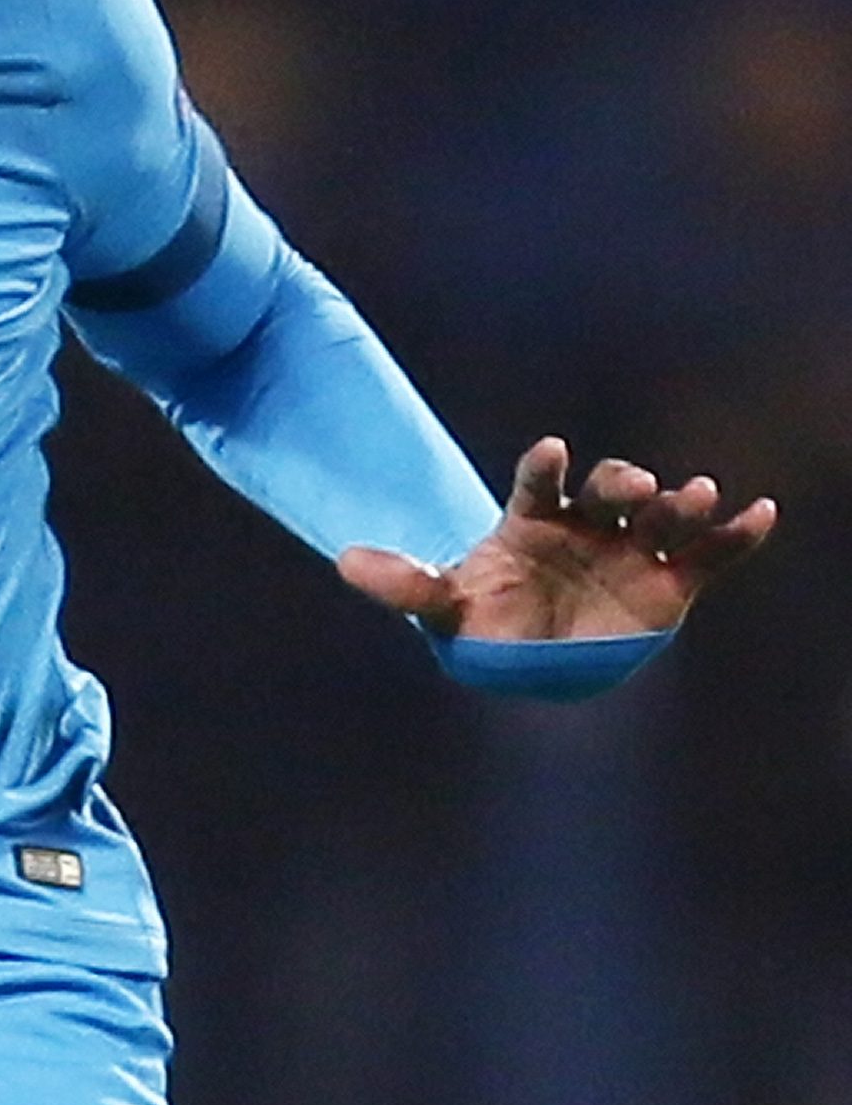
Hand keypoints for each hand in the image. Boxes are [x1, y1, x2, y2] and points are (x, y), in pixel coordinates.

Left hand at [340, 437, 776, 640]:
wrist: (528, 652)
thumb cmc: (484, 622)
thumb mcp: (443, 607)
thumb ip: (405, 584)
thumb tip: (344, 560)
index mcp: (531, 521)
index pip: (538, 483)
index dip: (545, 466)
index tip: (551, 452)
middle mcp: (585, 526)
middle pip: (607, 493)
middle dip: (620, 484)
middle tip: (633, 485)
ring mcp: (628, 552)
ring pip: (658, 518)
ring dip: (677, 503)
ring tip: (694, 494)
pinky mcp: (668, 584)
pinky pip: (708, 555)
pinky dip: (735, 534)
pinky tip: (761, 513)